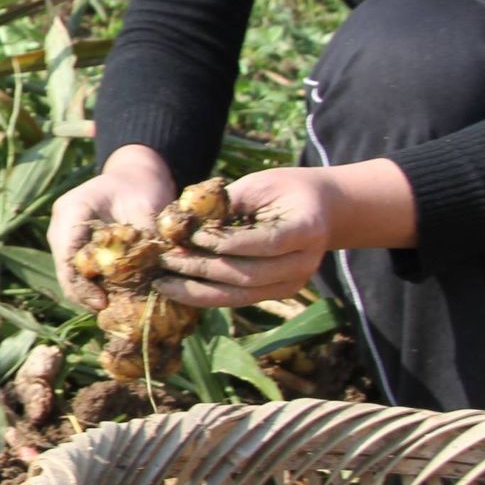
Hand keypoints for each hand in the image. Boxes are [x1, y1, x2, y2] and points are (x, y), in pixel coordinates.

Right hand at [47, 146, 175, 311]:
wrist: (134, 175)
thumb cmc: (140, 185)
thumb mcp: (147, 206)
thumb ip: (150, 236)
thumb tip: (165, 267)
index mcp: (72, 211)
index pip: (68, 257)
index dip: (81, 285)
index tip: (102, 303)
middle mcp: (62, 227)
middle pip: (65, 272)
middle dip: (86, 296)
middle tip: (110, 313)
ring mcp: (67, 239)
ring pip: (72, 277)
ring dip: (91, 295)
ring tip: (116, 310)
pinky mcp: (77, 249)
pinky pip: (82, 274)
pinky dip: (97, 288)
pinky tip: (118, 298)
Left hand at [154, 166, 333, 307]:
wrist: (320, 209)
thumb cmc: (282, 189)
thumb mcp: (256, 186)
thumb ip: (223, 204)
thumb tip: (176, 221)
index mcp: (306, 229)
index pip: (266, 243)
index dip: (227, 242)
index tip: (191, 235)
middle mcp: (304, 263)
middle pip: (249, 275)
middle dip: (202, 269)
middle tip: (165, 260)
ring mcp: (293, 283)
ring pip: (242, 295)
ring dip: (198, 290)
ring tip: (163, 283)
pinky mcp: (278, 293)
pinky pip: (239, 298)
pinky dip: (207, 295)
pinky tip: (179, 288)